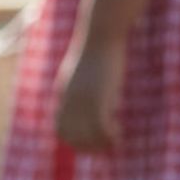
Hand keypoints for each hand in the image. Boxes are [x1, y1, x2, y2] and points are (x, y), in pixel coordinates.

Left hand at [54, 39, 123, 153]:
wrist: (101, 32)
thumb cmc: (97, 46)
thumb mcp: (83, 68)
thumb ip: (80, 84)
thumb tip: (89, 93)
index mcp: (64, 93)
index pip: (60, 128)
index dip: (74, 140)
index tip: (91, 142)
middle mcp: (69, 100)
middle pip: (72, 136)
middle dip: (88, 148)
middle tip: (105, 147)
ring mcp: (82, 100)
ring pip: (87, 136)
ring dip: (101, 144)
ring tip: (115, 142)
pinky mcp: (97, 98)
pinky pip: (101, 128)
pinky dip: (109, 136)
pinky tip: (119, 131)